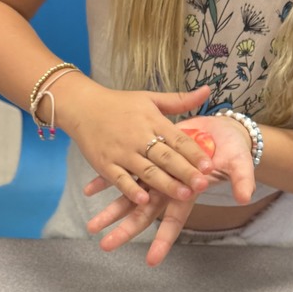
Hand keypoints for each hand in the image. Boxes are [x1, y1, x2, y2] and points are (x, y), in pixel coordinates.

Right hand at [59, 80, 214, 206]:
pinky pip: (119, 179)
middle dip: (185, 171)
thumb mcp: (150, 98)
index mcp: (152, 120)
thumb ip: (180, 100)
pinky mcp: (105, 164)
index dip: (194, 152)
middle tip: (203, 184)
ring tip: (184, 195)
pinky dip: (130, 190)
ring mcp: (121, 152)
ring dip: (165, 184)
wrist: (82, 107)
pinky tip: (143, 201)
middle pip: (166, 157)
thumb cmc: (119, 104)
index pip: (178, 138)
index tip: (210, 165)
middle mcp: (138, 137)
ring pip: (147, 171)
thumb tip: (207, 91)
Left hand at [85, 112, 256, 264]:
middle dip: (125, 231)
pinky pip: (123, 173)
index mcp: (188, 194)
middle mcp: (168, 190)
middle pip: (144, 215)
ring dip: (110, 212)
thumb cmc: (232, 151)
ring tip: (91, 226)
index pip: (174, 222)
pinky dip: (106, 181)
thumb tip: (245, 196)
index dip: (163, 240)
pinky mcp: (148, 160)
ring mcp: (156, 177)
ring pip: (129, 198)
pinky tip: (89, 189)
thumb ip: (242, 180)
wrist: (221, 131)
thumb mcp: (240, 164)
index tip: (152, 260)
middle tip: (106, 245)